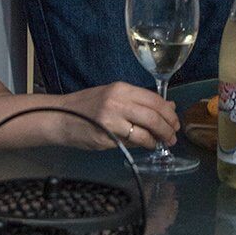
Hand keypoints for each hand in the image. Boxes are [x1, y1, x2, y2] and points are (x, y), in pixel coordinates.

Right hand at [63, 83, 179, 150]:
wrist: (60, 116)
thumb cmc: (88, 106)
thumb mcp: (114, 96)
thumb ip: (140, 101)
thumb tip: (168, 106)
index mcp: (121, 89)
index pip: (154, 99)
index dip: (169, 113)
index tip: (175, 122)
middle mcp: (117, 102)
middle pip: (153, 116)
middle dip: (168, 128)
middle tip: (173, 137)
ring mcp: (110, 120)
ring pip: (144, 131)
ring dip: (157, 139)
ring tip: (161, 143)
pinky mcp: (105, 137)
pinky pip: (131, 142)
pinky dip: (143, 145)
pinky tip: (147, 145)